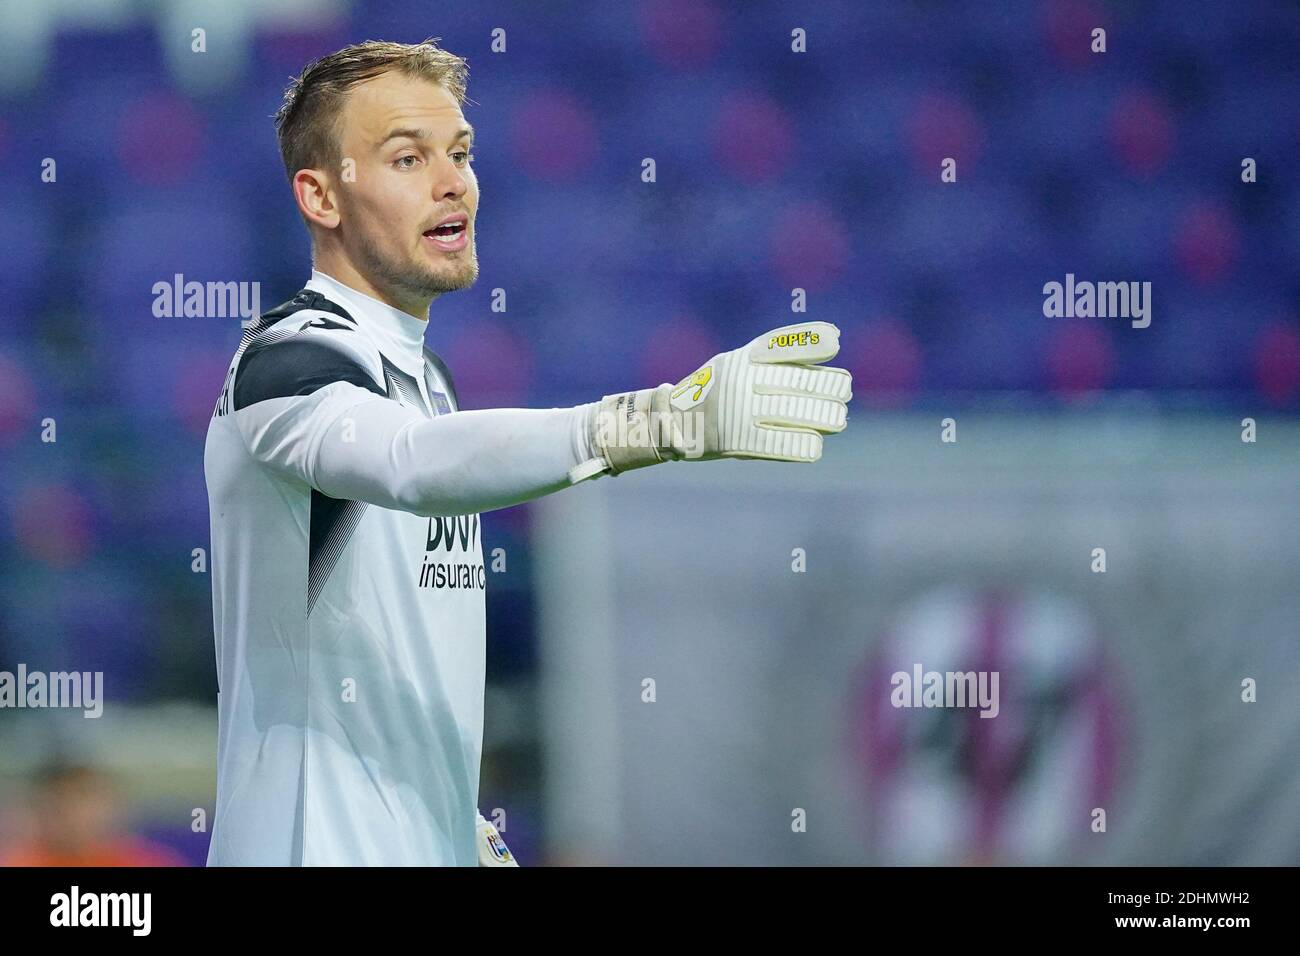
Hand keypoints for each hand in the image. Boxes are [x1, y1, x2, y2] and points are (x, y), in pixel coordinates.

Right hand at [581, 321, 851, 476]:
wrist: (671, 423)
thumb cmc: (711, 390)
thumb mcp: (734, 363)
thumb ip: (771, 359)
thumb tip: (823, 355)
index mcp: (743, 359)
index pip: (784, 345)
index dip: (813, 343)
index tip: (836, 342)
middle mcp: (743, 382)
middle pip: (802, 384)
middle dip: (831, 388)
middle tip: (844, 392)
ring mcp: (741, 412)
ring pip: (798, 413)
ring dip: (826, 417)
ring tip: (838, 418)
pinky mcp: (740, 441)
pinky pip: (783, 443)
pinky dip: (806, 444)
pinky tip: (817, 443)